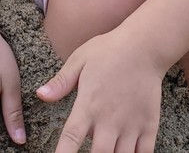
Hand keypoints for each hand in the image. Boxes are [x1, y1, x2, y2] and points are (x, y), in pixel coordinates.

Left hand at [36, 32, 162, 152]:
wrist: (144, 46)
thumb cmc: (109, 50)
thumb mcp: (80, 59)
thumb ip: (61, 82)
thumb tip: (40, 95)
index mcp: (88, 104)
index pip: (71, 138)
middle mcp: (109, 119)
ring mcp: (131, 124)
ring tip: (105, 152)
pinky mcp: (149, 125)